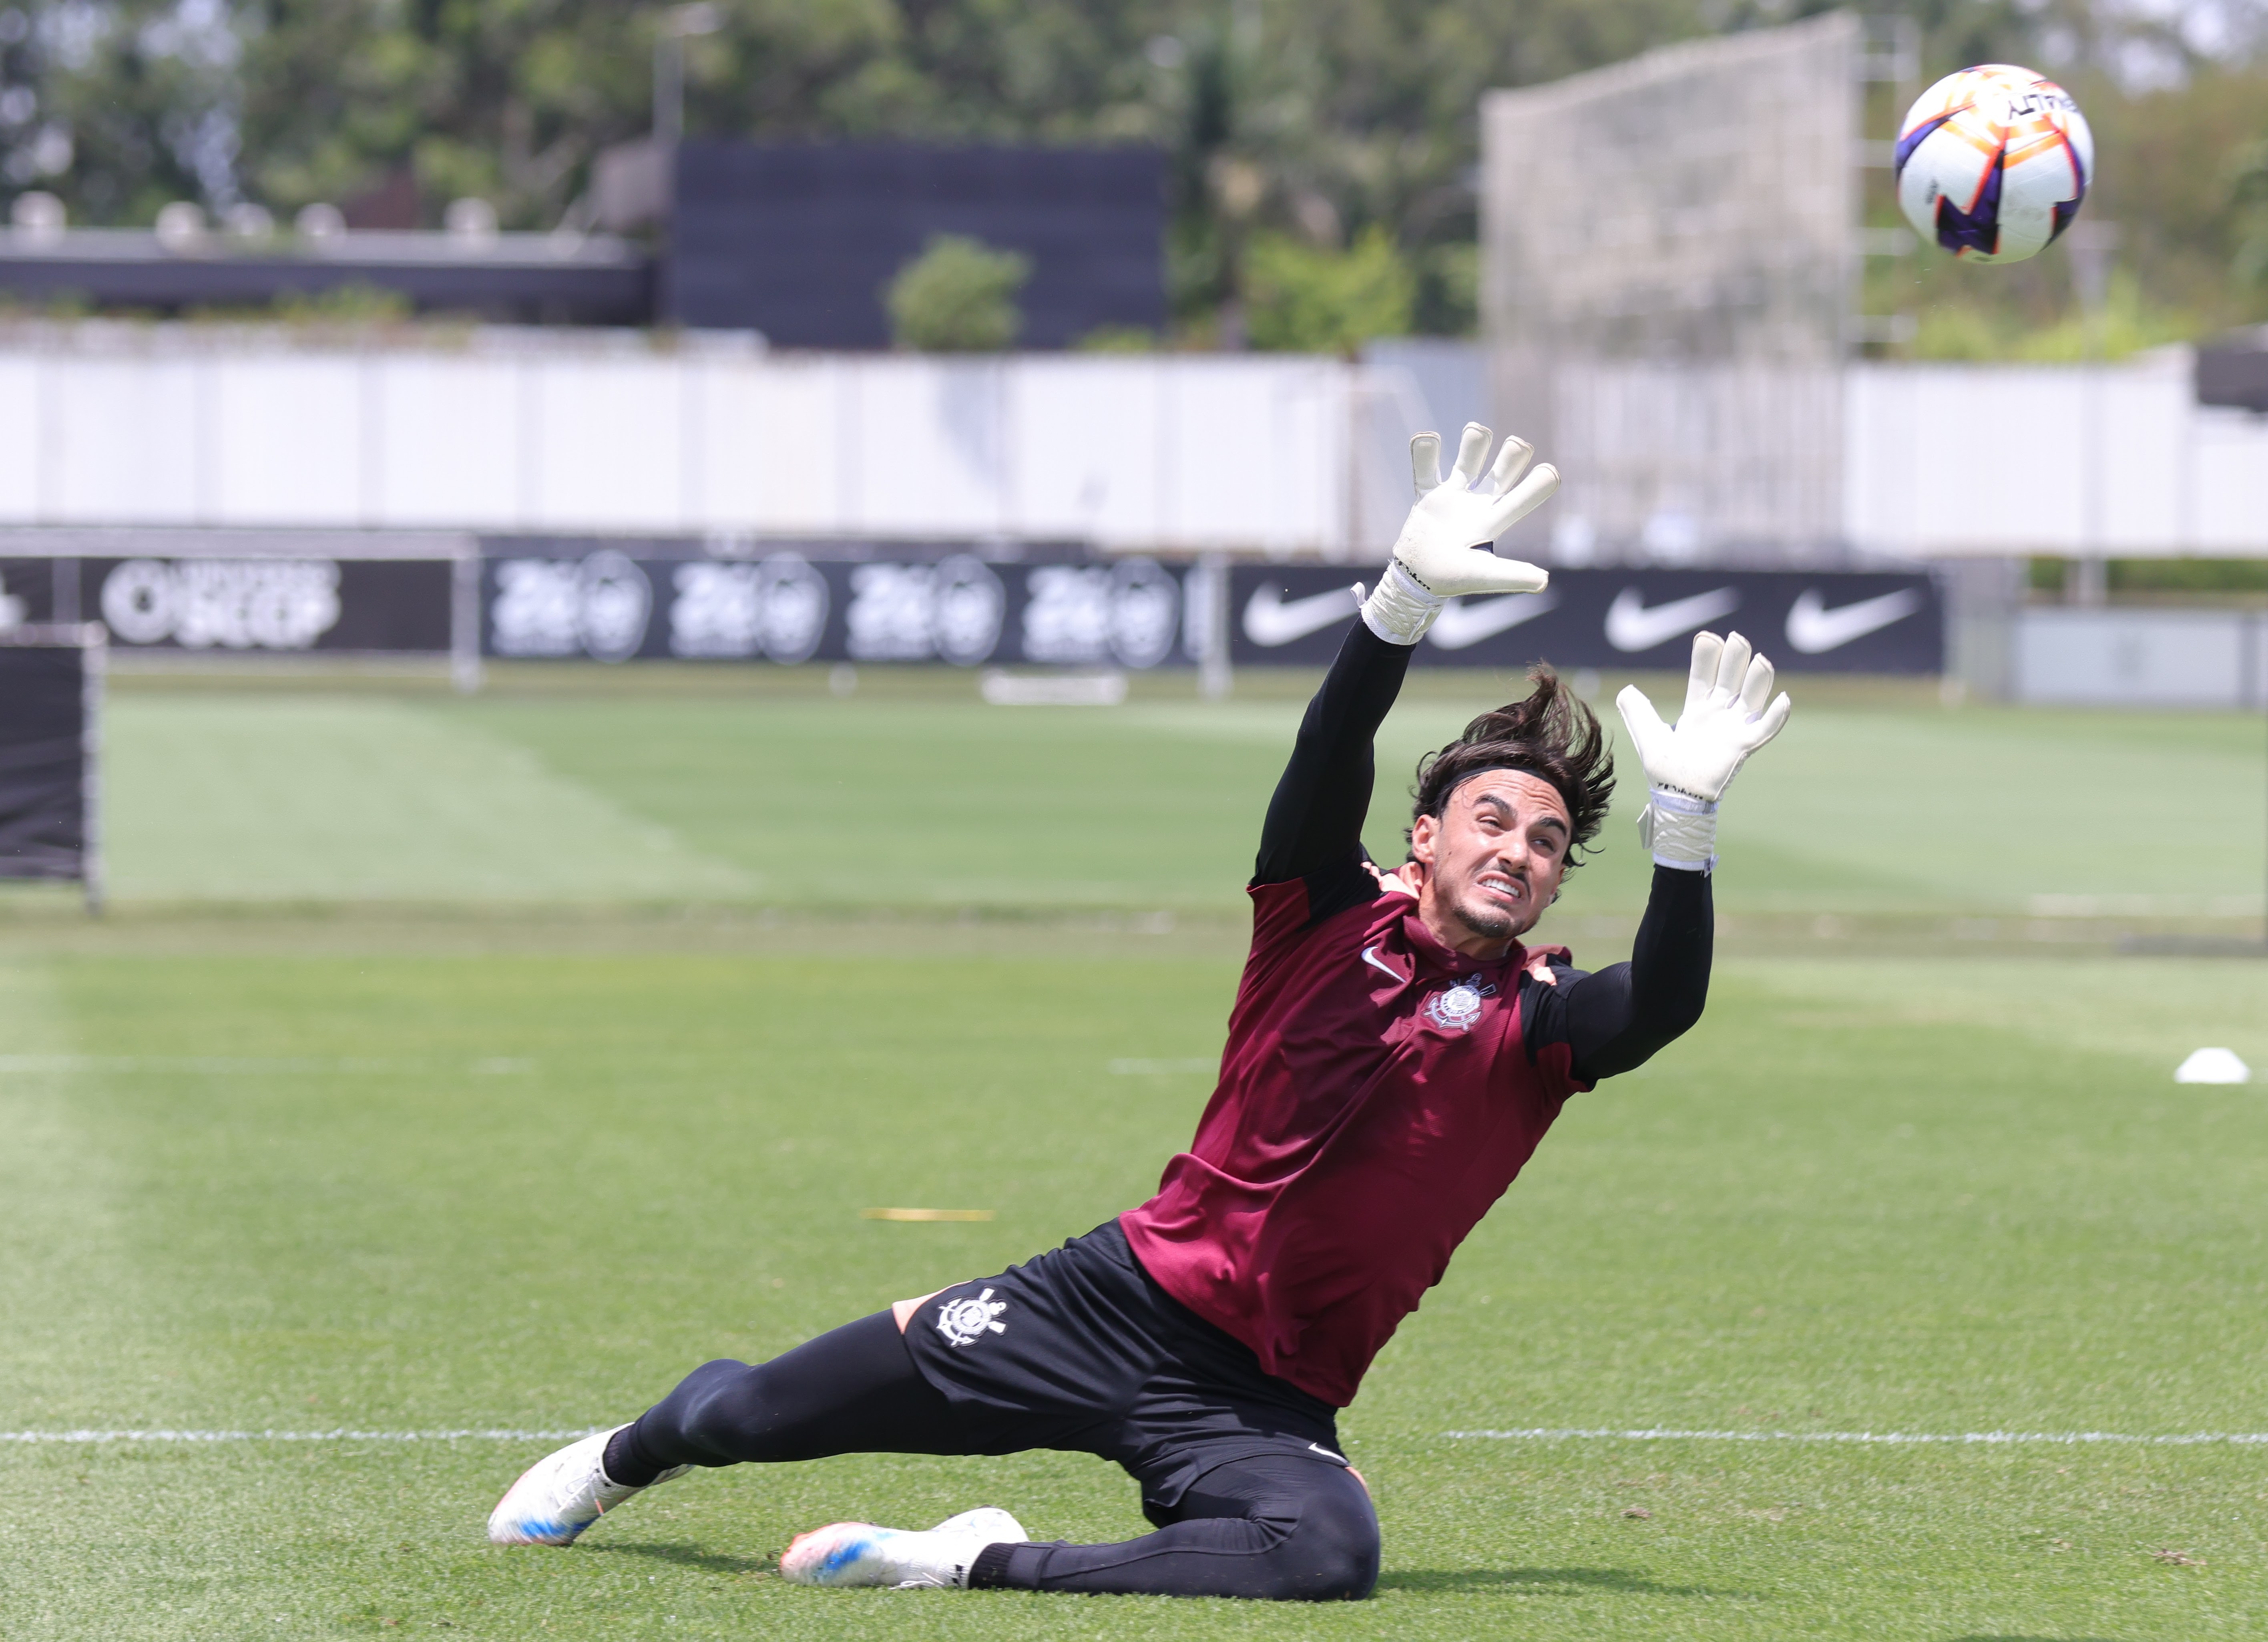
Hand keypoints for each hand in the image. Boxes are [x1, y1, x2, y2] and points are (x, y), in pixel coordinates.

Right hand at [1390, 423, 1556, 597]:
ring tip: (1476, 430)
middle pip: (1501, 473)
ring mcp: (1453, 498)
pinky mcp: (1428, 497)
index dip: (1538, 485)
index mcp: (1493, 523)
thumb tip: (1545, 581)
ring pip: (1468, 462)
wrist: (1416, 582)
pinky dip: (1424, 453)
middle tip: (1518, 444)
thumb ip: (1511, 576)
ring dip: (1474, 443)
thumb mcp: (1483, 576)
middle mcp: (1478, 506)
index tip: (1551, 472)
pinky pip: (1425, 470)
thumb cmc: (1452, 580)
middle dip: (1513, 456)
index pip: (1522, 499)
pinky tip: (1427, 437)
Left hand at [1615, 631, 1790, 805]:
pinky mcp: (1743, 746)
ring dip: (1758, 679)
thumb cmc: (1664, 770)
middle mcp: (1718, 715)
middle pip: (1731, 680)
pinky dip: (1777, 715)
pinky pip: (1765, 729)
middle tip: (1737, 638)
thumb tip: (1625, 689)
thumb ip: (1637, 711)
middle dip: (1735, 659)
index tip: (1708, 636)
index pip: (1704, 676)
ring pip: (1751, 697)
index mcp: (1697, 710)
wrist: (1676, 798)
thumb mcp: (1647, 735)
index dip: (1707, 657)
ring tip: (1761, 659)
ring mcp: (1733, 729)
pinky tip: (1784, 698)